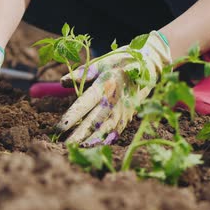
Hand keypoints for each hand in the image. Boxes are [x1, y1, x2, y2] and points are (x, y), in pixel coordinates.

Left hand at [55, 31, 171, 145]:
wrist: (151, 63)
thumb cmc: (123, 60)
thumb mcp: (103, 61)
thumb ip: (83, 73)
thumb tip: (62, 82)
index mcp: (105, 85)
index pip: (84, 104)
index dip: (71, 117)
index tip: (58, 128)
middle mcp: (114, 101)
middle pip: (94, 122)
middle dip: (78, 135)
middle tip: (64, 146)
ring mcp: (123, 110)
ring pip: (105, 130)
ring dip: (90, 141)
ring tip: (76, 150)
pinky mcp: (128, 115)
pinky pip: (116, 131)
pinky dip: (105, 140)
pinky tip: (94, 147)